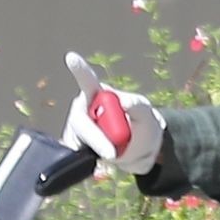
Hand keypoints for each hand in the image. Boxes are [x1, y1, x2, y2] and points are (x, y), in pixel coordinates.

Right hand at [62, 53, 164, 175]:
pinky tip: (104, 158)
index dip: (80, 70)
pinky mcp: (75, 147)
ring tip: (119, 150)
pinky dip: (93, 162)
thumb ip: (140, 107)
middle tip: (113, 154)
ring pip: (81, 144)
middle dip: (96, 139)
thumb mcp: (148, 117)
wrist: (141, 153)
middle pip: (81, 123)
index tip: (71, 57)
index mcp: (99, 94)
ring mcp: (76, 129)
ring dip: (101, 151)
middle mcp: (83, 109)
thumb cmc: (143, 127)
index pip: (88, 81)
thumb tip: (126, 101)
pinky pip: (79, 158)